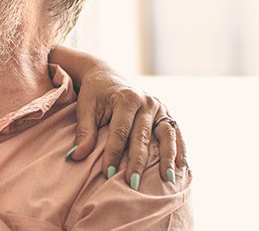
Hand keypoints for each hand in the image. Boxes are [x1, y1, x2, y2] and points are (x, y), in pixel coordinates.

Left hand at [68, 68, 187, 184]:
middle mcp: (146, 102)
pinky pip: (176, 132)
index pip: (120, 131)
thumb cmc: (95, 95)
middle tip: (133, 183)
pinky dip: (180, 148)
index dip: (113, 153)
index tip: (107, 174)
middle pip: (143, 136)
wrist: (107, 76)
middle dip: (138, 161)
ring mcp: (159, 107)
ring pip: (166, 134)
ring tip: (168, 178)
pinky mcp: (166, 113)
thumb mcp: (85, 108)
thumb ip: (84, 132)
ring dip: (168, 157)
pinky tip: (183, 166)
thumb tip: (75, 156)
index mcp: (126, 98)